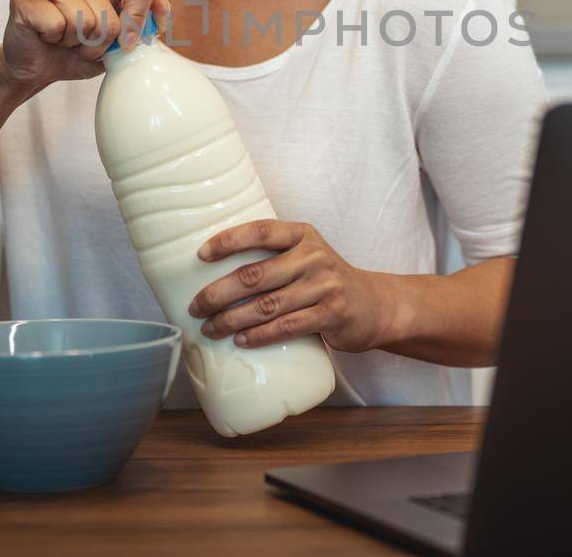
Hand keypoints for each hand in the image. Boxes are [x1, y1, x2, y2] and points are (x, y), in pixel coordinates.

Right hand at [0, 0, 167, 90]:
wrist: (35, 66)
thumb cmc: (77, 51)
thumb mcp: (118, 43)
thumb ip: (144, 25)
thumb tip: (162, 4)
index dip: (138, 20)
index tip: (125, 41)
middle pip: (111, 18)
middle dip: (99, 43)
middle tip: (81, 42)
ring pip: (84, 22)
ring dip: (75, 43)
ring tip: (64, 39)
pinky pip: (56, 25)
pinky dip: (53, 39)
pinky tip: (46, 35)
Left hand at [186, 219, 393, 352]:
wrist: (374, 305)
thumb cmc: (326, 281)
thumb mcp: (306, 256)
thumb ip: (274, 257)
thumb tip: (216, 272)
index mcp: (302, 235)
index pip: (260, 231)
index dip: (228, 241)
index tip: (200, 255)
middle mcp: (313, 256)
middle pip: (255, 274)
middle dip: (219, 293)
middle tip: (196, 307)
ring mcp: (324, 285)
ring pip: (267, 305)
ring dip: (232, 319)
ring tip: (210, 328)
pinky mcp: (332, 314)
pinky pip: (287, 327)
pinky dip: (259, 335)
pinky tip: (241, 341)